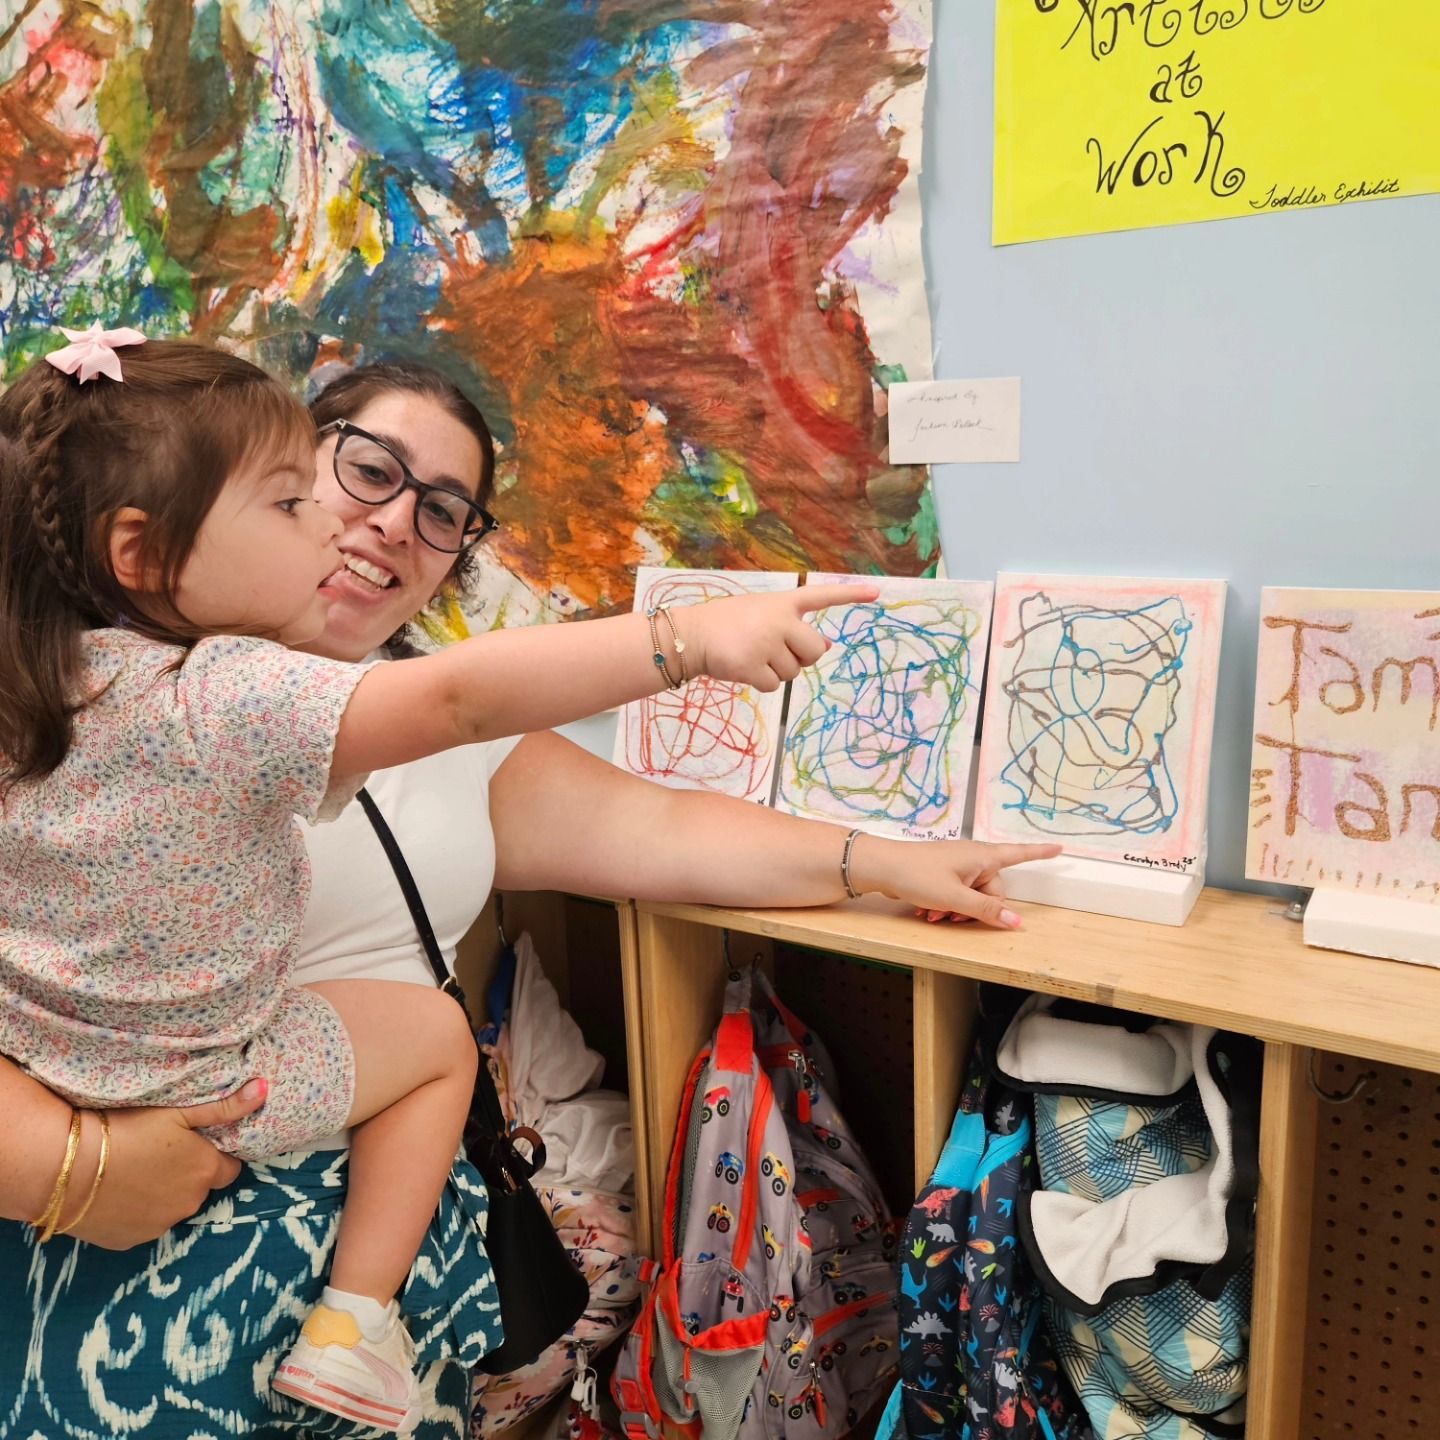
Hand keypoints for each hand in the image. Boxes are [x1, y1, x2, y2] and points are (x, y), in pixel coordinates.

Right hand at [62, 1079, 267, 1249]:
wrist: (65, 1166)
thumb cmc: (127, 1129)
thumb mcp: (179, 1111)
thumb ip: (225, 1107)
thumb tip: (264, 1090)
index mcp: (206, 1172)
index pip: (229, 1169)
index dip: (214, 1156)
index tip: (195, 1145)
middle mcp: (189, 1204)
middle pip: (199, 1189)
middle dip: (188, 1175)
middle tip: (159, 1154)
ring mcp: (159, 1226)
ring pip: (171, 1208)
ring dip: (162, 1195)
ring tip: (134, 1171)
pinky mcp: (129, 1241)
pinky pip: (142, 1225)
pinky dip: (136, 1212)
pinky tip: (117, 1192)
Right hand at [679, 583, 879, 691]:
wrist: (691, 635)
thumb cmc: (727, 624)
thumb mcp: (762, 615)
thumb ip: (793, 627)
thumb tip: (826, 647)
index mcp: (782, 603)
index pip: (822, 595)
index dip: (850, 595)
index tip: (877, 593)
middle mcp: (779, 620)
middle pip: (815, 651)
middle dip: (801, 658)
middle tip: (776, 652)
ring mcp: (767, 643)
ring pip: (793, 672)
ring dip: (776, 670)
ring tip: (752, 655)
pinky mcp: (753, 665)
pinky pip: (774, 685)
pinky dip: (761, 683)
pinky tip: (743, 668)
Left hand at [849, 835, 1061, 928]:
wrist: (880, 866)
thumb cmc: (918, 875)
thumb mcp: (955, 898)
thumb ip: (986, 910)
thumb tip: (1016, 922)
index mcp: (982, 856)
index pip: (1018, 853)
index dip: (1039, 852)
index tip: (1060, 848)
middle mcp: (973, 857)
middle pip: (993, 889)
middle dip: (977, 909)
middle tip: (953, 917)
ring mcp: (957, 865)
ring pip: (972, 895)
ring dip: (958, 910)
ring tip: (936, 915)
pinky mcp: (943, 873)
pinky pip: (956, 894)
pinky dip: (946, 905)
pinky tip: (928, 913)